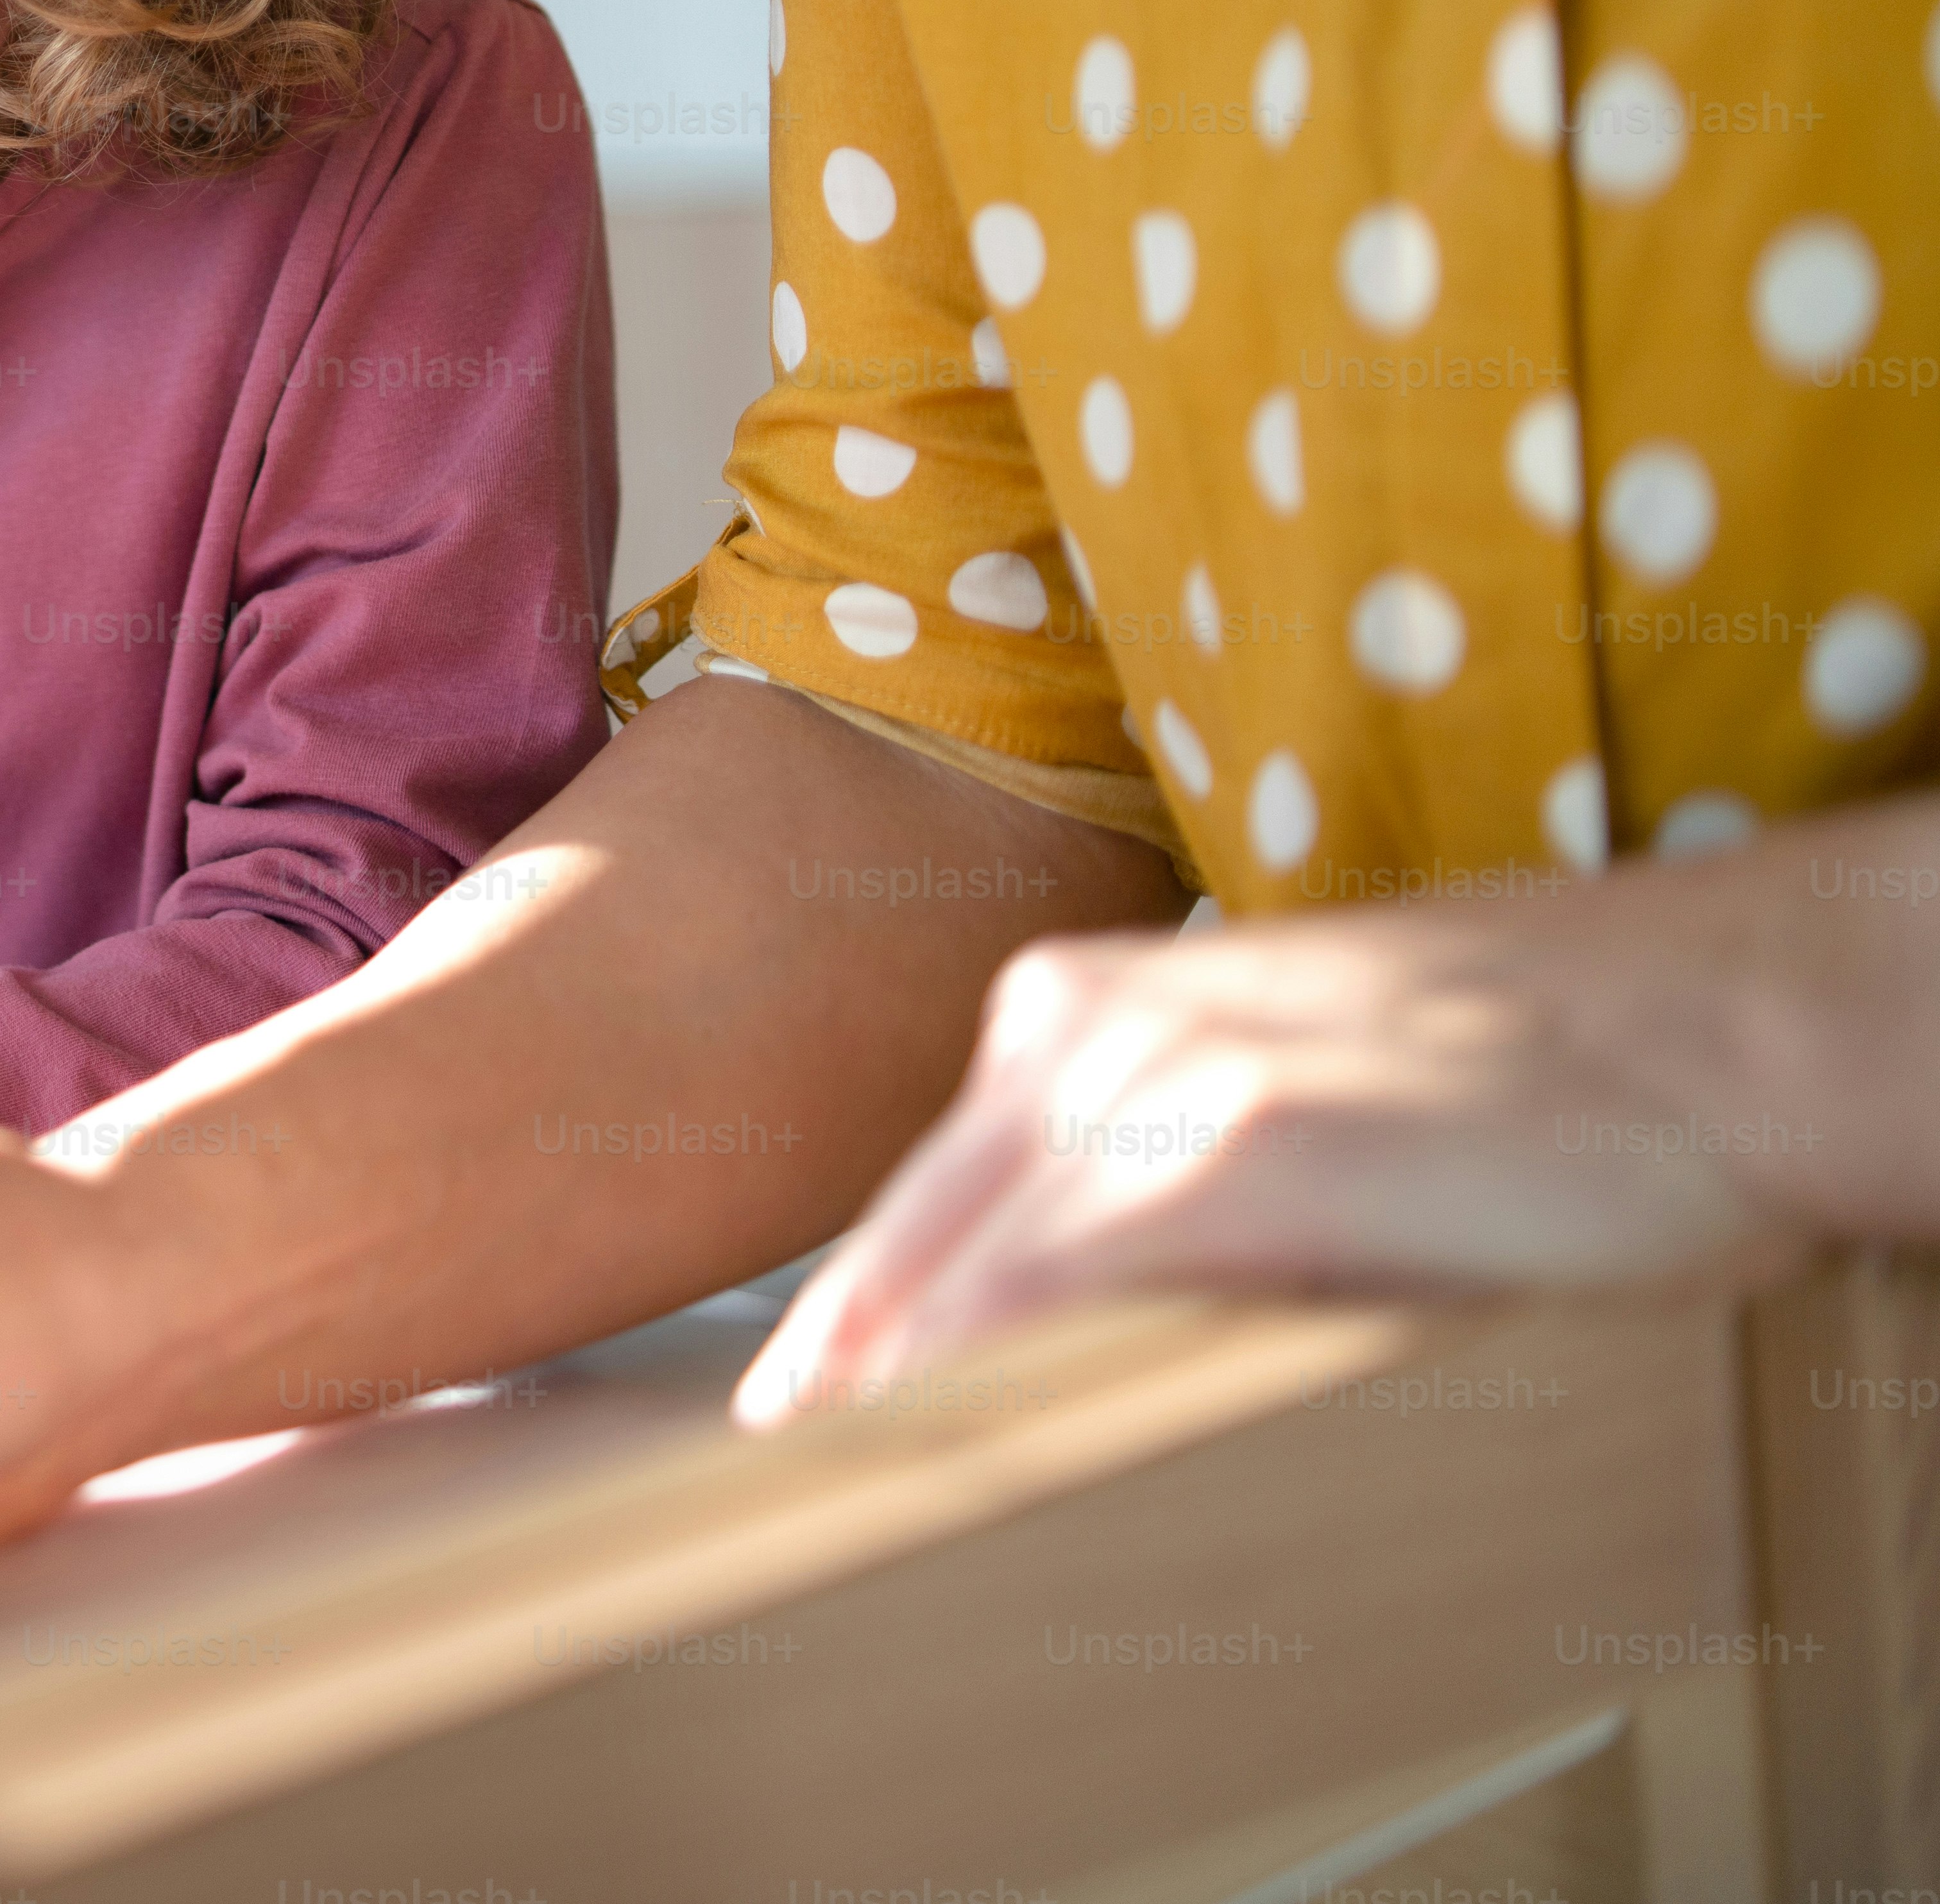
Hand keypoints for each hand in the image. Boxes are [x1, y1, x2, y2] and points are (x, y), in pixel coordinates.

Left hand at [736, 897, 1799, 1427]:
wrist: (1709, 1022)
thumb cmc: (1540, 1069)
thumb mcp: (1294, 1088)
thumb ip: (1177, 1161)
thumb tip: (1089, 1292)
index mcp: (1087, 1002)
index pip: (937, 1181)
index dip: (866, 1299)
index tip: (805, 1390)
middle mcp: (1088, 1025)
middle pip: (918, 1223)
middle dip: (843, 1349)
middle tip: (776, 1456)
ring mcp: (1149, 1080)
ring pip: (961, 1262)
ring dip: (897, 1382)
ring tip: (842, 1482)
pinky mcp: (1226, 1154)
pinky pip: (1043, 1284)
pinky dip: (976, 1369)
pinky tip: (927, 1439)